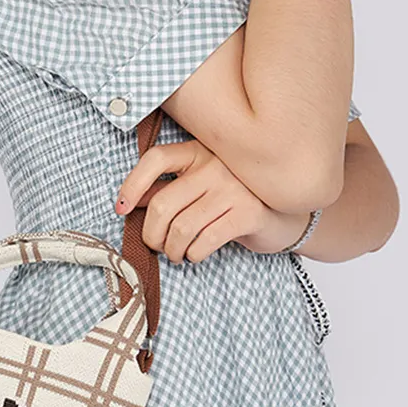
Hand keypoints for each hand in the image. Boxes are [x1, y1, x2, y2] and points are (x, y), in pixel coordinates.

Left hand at [114, 139, 313, 263]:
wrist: (287, 215)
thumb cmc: (235, 202)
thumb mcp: (200, 189)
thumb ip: (169, 191)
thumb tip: (130, 203)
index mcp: (199, 151)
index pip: (156, 159)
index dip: (132, 185)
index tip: (121, 208)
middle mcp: (216, 164)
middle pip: (162, 205)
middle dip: (151, 235)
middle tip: (157, 246)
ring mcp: (233, 187)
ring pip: (180, 228)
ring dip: (172, 250)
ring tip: (177, 254)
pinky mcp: (248, 213)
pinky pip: (203, 241)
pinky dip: (193, 255)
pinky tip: (196, 254)